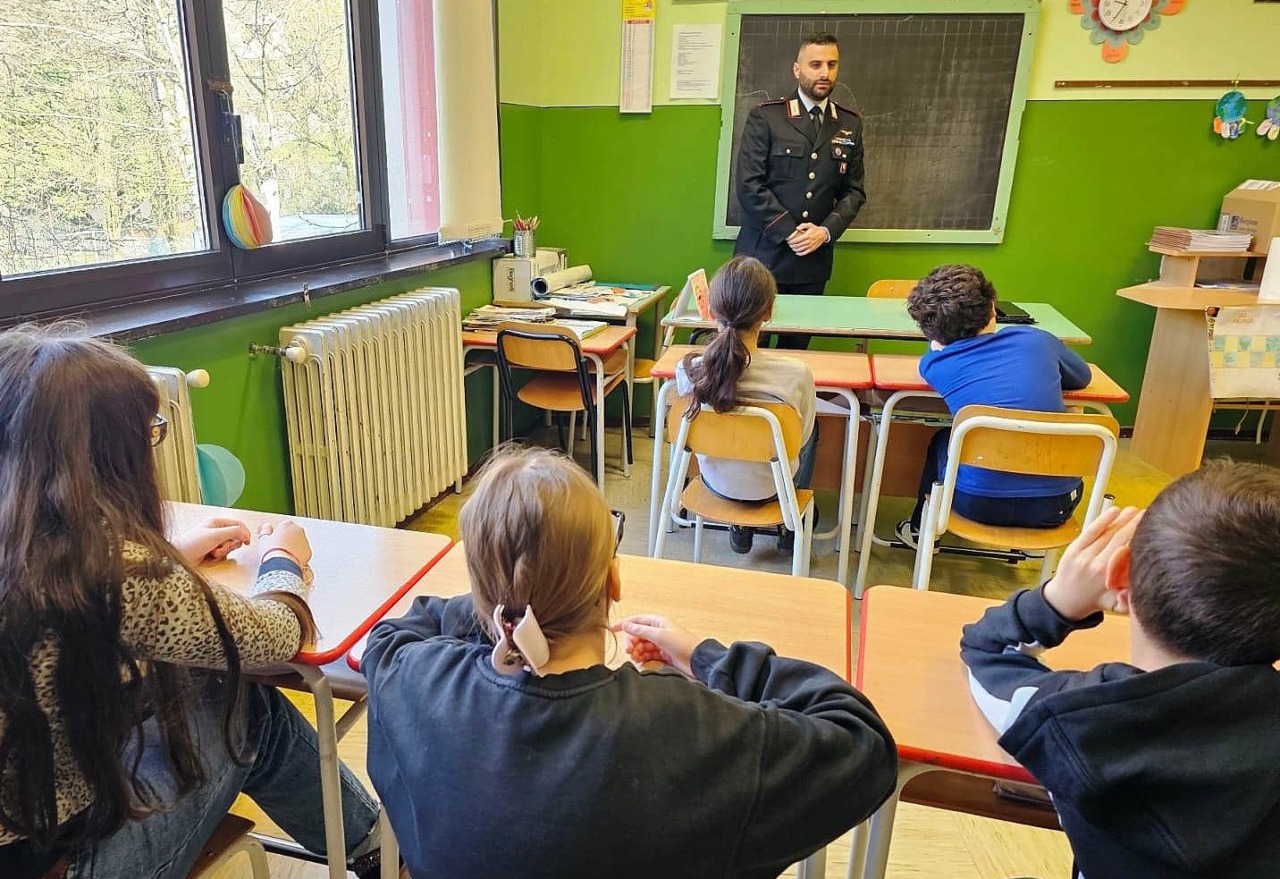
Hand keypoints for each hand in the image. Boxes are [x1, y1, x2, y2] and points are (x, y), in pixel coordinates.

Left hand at [174, 517, 250, 565]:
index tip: (247, 542)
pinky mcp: (212, 550)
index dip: (244, 532)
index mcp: (217, 522)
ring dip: (224, 550)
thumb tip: (247, 535)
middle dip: (231, 544)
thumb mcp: (215, 535)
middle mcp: (217, 530)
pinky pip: (224, 552)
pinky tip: (211, 556)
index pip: (238, 524)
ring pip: (230, 545)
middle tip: (223, 547)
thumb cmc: (193, 543)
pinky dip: (220, 555)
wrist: (179, 557)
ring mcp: (215, 540)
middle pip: (236, 536)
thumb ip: (233, 532)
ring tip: (214, 552)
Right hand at [256, 520, 312, 567]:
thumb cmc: (272, 551)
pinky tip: (290, 559)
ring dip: (293, 547)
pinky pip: (303, 552)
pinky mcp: (308, 552)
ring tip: (283, 555)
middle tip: (278, 548)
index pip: (283, 526)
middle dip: (287, 539)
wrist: (281, 564)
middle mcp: (299, 531)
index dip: (278, 534)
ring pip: (299, 543)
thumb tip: (266, 527)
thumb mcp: (264, 538)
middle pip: (293, 533)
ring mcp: (305, 541)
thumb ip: (265, 530)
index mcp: (288, 525)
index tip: (273, 540)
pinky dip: (298, 555)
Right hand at [611, 615, 702, 678]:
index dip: (624, 624)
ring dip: (636, 651)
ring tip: (636, 657)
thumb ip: (641, 630)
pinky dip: (643, 657)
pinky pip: (648, 655)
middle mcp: (658, 631)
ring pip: (642, 646)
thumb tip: (626, 625)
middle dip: (631, 642)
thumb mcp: (659, 635)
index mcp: (658, 622)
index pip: (637, 620)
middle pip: (638, 635)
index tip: (613, 629)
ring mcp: (660, 643)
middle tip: (628, 650)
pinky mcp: (663, 655)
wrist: (697, 660)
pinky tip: (641, 661)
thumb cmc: (682, 644)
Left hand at [787, 223, 828, 255]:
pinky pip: (805, 252)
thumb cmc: (816, 230)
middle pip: (798, 245)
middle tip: (789, 245)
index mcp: (807, 236)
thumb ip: (803, 225)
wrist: (823, 234)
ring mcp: (810, 246)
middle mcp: (808, 241)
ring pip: (800, 249)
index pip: (797, 240)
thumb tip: (797, 228)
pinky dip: (800, 254)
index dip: (792, 242)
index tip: (789, 241)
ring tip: (792, 248)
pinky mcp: (812, 249)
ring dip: (795, 249)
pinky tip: (797, 252)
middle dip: (792, 245)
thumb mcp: (810, 225)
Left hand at [1042, 506, 1142, 620]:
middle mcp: (1095, 564)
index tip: (1154, 527)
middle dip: (1135, 523)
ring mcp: (1083, 555)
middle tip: (1148, 514)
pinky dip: (1102, 519)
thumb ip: (1131, 600)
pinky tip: (1114, 511)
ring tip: (1135, 511)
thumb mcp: (1117, 606)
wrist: (1065, 600)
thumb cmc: (1094, 600)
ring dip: (1122, 519)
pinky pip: (1090, 531)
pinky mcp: (1073, 549)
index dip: (1141, 536)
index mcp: (1108, 576)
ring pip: (1107, 532)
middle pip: (1120, 538)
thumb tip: (1144, 586)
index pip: (1129, 550)